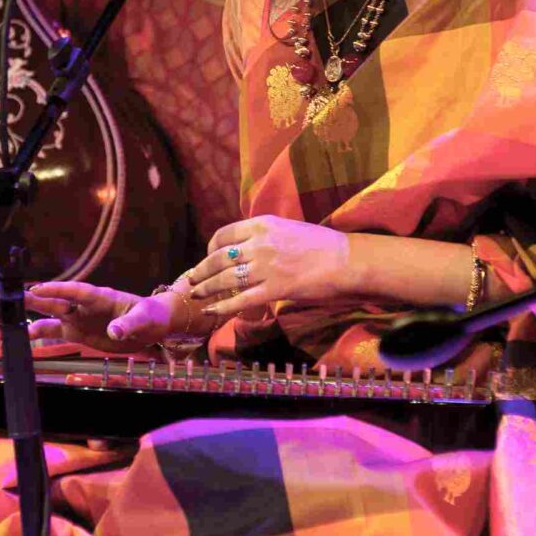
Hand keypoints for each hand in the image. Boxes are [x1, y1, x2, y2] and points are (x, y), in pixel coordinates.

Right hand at [2, 281, 175, 352]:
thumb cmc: (151, 316)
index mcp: (100, 296)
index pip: (74, 291)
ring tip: (7, 317)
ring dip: (30, 315)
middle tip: (2, 293)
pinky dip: (40, 335)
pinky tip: (24, 337)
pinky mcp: (79, 332)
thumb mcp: (144, 319)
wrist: (153, 326)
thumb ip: (129, 324)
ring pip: (50, 314)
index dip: (56, 290)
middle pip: (54, 299)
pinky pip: (56, 332)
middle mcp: (85, 306)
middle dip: (30, 296)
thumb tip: (114, 331)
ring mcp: (80, 318)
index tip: (35, 289)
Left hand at [188, 214, 349, 316]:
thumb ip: (264, 235)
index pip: (224, 234)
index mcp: (262, 224)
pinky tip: (212, 310)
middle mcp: (259, 244)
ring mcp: (266, 267)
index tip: (208, 255)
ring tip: (196, 295)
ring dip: (207, 288)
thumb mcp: (286, 228)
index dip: (210, 247)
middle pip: (219, 258)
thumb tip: (244, 247)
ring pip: (225, 279)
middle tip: (191, 279)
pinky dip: (223, 306)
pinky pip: (241, 300)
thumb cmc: (319, 243)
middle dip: (201, 270)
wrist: (344, 259)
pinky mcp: (274, 289)